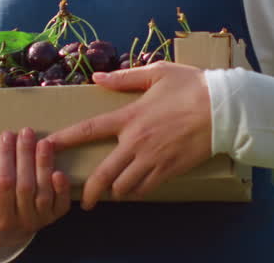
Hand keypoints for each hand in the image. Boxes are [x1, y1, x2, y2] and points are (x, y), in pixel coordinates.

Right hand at [0, 128, 70, 252]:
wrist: (6, 233)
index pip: (3, 184)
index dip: (5, 159)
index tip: (6, 136)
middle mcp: (22, 221)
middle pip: (25, 185)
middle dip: (25, 156)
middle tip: (26, 132)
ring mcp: (40, 219)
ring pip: (44, 192)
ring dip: (44, 165)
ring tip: (43, 142)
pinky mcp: (54, 217)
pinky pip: (61, 204)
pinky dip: (62, 188)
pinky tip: (59, 170)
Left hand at [45, 62, 212, 209]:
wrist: (224, 108)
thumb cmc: (191, 86)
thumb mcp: (157, 72)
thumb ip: (124, 78)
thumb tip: (97, 78)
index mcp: (130, 116)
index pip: (89, 130)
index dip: (65, 139)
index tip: (48, 146)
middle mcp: (137, 142)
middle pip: (103, 174)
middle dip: (90, 192)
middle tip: (84, 201)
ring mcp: (154, 159)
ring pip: (124, 187)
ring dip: (116, 191)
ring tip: (113, 191)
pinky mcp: (170, 169)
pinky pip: (147, 188)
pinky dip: (138, 191)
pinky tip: (136, 187)